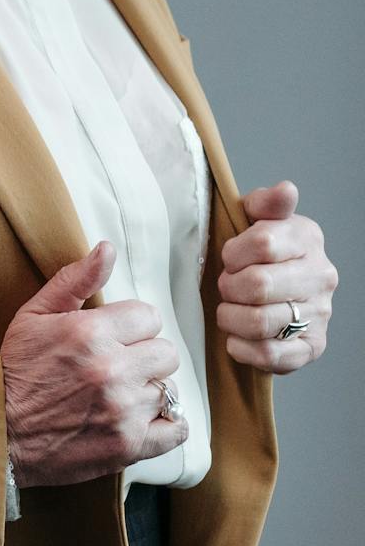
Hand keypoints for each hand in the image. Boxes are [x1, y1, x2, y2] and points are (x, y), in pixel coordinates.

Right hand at [2, 243, 188, 488]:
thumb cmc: (14, 370)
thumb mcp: (33, 316)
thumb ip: (74, 281)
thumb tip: (107, 249)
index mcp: (89, 332)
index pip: (149, 316)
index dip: (130, 326)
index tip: (112, 337)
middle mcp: (111, 369)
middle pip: (166, 352)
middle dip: (143, 356)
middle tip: (116, 366)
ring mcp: (123, 409)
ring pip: (168, 388)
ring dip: (146, 390)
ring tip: (117, 395)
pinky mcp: (130, 444)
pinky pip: (177, 428)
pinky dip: (165, 424)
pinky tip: (140, 418)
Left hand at [217, 182, 334, 372]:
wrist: (273, 292)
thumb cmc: (256, 252)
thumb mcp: (255, 217)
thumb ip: (264, 203)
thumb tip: (285, 190)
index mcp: (307, 239)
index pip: (261, 242)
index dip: (232, 253)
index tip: (228, 258)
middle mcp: (321, 277)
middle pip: (259, 286)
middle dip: (229, 287)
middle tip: (225, 286)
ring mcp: (320, 314)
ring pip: (261, 322)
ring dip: (230, 318)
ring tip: (229, 310)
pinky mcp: (312, 346)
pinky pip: (271, 355)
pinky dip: (243, 348)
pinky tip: (236, 337)